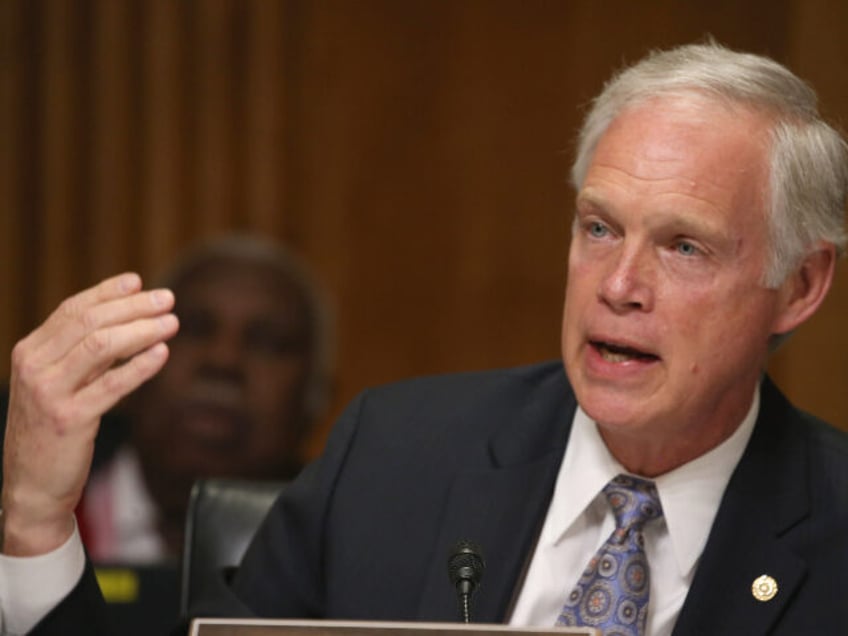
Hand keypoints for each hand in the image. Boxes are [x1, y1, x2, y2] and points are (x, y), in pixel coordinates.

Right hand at [1, 273, 178, 555]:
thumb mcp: (58, 384)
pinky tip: (162, 354)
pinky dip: (140, 366)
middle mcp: (34, 367)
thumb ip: (82, 353)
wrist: (32, 486)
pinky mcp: (69, 420)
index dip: (107, 292)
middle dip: (133, 307)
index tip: (139, 281)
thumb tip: (127, 320)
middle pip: (89, 322)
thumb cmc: (51, 431)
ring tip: (172, 323)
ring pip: (101, 346)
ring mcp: (49, 393)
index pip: (72, 309)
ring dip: (142, 330)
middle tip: (167, 299)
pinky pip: (111, 385)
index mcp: (30, 352)